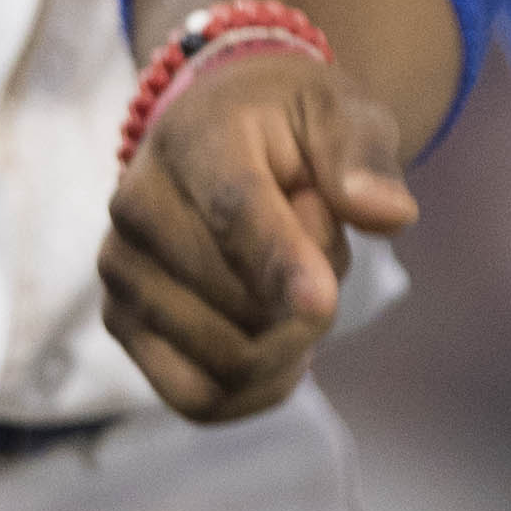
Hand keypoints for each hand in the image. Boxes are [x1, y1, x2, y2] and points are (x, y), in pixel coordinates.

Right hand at [98, 47, 418, 421]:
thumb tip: (388, 213)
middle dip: (313, 294)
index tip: (323, 304)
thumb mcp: (340, 112)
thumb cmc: (288, 124)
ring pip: (225, 362)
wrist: (219, 131)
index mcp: (194, 140)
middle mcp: (138, 206)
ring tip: (291, 281)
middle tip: (320, 240)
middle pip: (243, 303)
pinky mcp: (121, 322)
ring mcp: (122, 270)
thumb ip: (364, 157)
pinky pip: (199, 398)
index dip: (278, 262)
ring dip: (287, 343)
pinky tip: (282, 348)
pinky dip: (256, 390)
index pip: (233, 212)